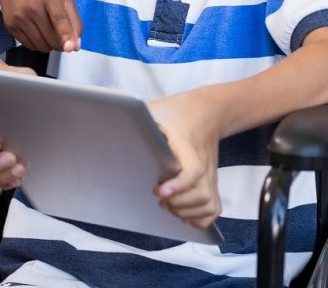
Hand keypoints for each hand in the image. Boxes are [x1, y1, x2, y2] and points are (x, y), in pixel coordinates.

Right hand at [0, 0, 82, 52]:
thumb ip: (73, 18)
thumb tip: (76, 45)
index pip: (59, 19)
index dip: (66, 34)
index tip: (71, 48)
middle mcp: (32, 7)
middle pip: (51, 38)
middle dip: (61, 43)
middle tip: (61, 36)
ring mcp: (19, 18)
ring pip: (41, 46)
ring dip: (50, 45)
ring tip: (49, 32)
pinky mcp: (10, 26)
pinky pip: (29, 46)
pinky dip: (37, 44)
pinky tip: (38, 32)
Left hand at [148, 91, 222, 229]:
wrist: (206, 112)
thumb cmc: (176, 112)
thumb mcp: (156, 110)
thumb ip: (138, 119)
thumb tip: (114, 126)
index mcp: (188, 145)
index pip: (193, 171)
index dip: (178, 185)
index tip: (158, 191)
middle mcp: (204, 162)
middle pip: (201, 194)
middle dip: (178, 204)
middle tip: (159, 199)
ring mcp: (210, 174)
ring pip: (207, 204)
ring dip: (186, 212)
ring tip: (168, 205)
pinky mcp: (212, 181)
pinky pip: (213, 209)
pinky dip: (200, 218)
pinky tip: (183, 213)